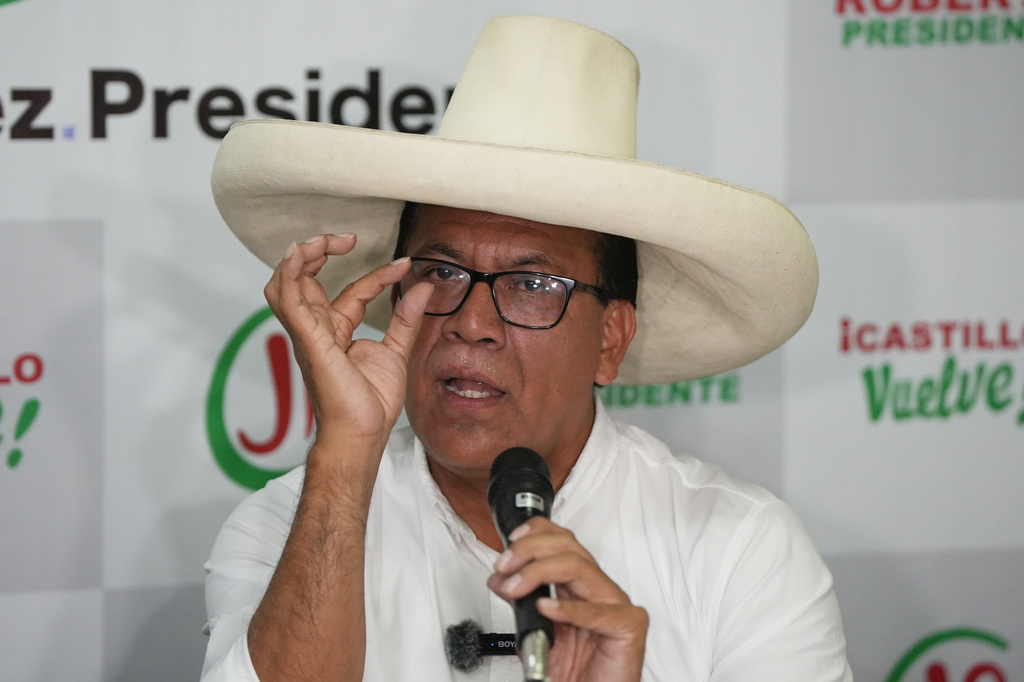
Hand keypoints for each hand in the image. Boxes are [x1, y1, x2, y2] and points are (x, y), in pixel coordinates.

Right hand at [263, 234, 431, 450]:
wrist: (364, 433)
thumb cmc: (371, 403)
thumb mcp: (397, 351)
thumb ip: (406, 318)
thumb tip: (423, 286)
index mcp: (335, 332)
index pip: (352, 291)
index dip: (377, 274)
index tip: (403, 265)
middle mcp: (316, 330)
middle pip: (304, 279)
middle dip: (319, 251)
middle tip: (347, 238)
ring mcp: (308, 334)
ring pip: (285, 284)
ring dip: (300, 256)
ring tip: (323, 241)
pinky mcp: (307, 340)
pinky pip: (287, 300)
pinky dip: (288, 274)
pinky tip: (298, 254)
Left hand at [487, 518, 647, 681]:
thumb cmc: (575, 672)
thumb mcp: (538, 632)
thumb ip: (521, 604)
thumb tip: (500, 579)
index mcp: (581, 585)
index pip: (563, 540)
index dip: (537, 532)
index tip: (510, 542)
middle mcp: (599, 589)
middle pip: (568, 547)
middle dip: (530, 550)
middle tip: (504, 566)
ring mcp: (616, 605)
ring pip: (578, 567)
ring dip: (538, 571)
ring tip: (515, 587)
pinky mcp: (629, 627)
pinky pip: (597, 611)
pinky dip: (568, 607)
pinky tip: (546, 607)